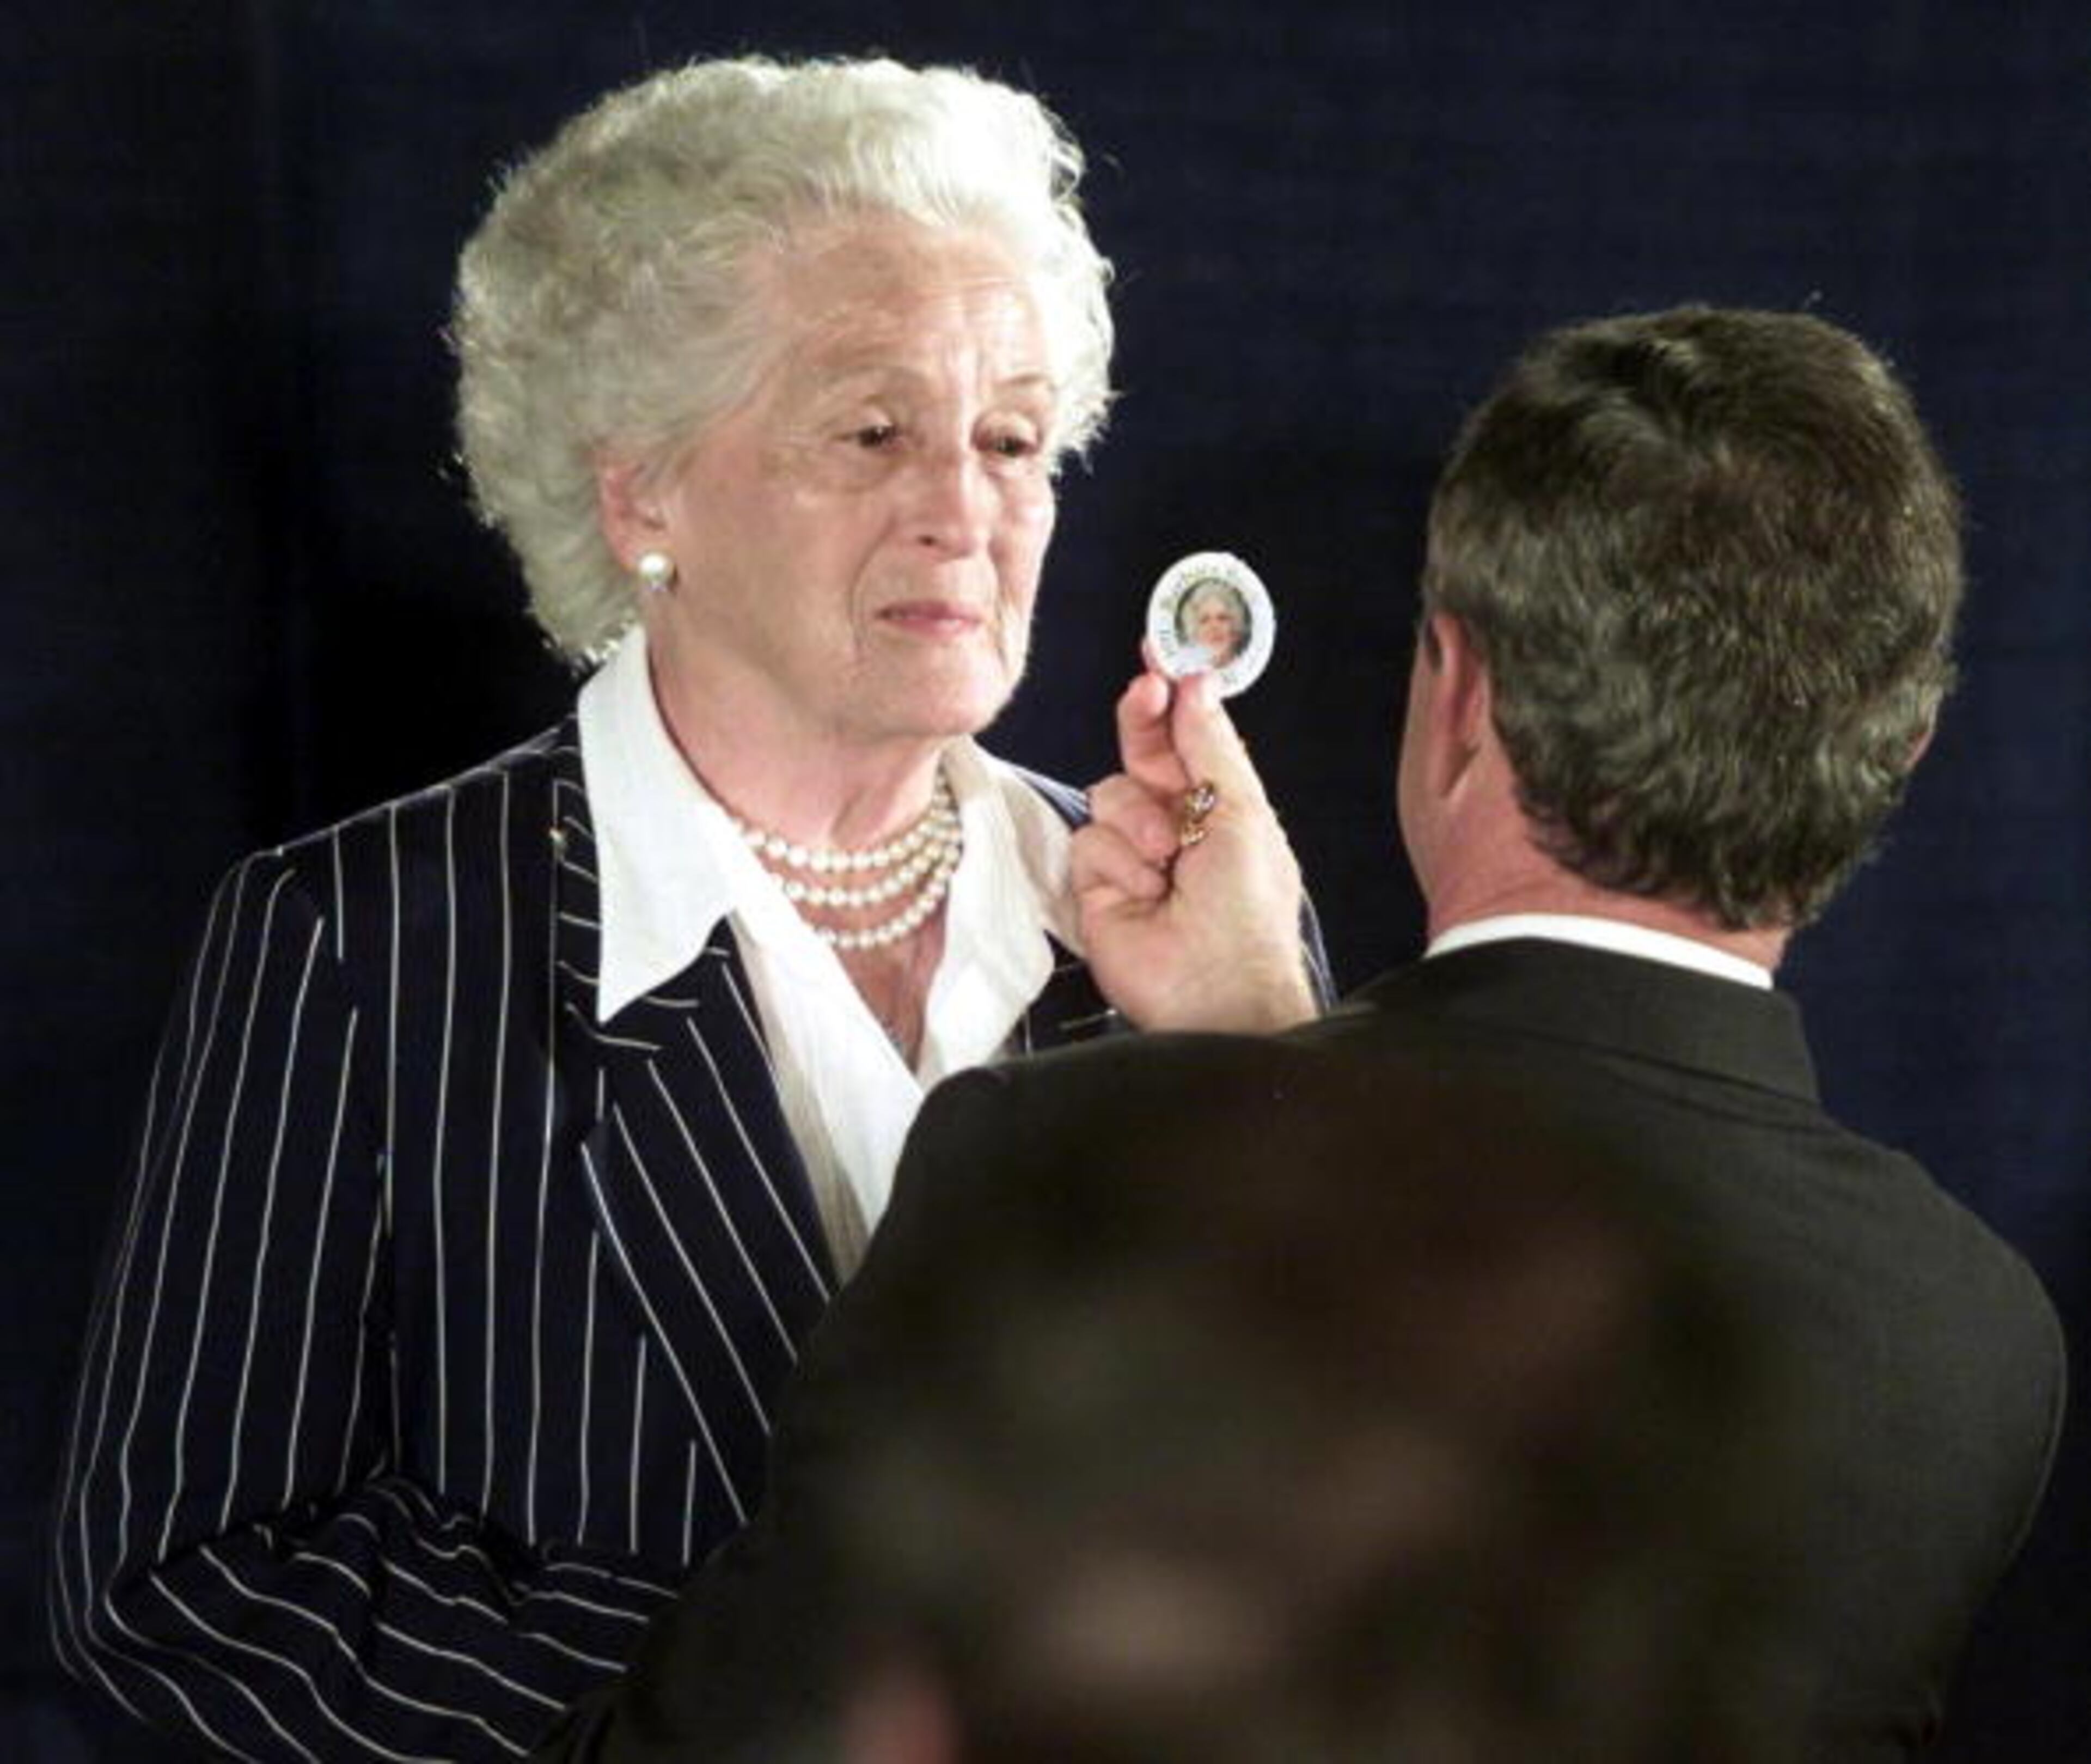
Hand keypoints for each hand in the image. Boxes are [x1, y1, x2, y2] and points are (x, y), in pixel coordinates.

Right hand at [1071, 667, 1317, 1031]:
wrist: (1215, 990)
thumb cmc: (1246, 912)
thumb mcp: (1243, 813)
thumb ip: (1211, 746)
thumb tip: (1198, 683)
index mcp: (1220, 805)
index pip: (1186, 736)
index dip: (1169, 696)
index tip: (1157, 654)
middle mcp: (1173, 823)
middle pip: (1141, 752)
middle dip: (1142, 724)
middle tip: (1145, 692)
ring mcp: (1131, 853)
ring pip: (1109, 794)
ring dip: (1141, 823)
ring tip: (1169, 863)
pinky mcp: (1095, 884)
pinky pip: (1089, 840)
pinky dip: (1118, 863)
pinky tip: (1144, 892)